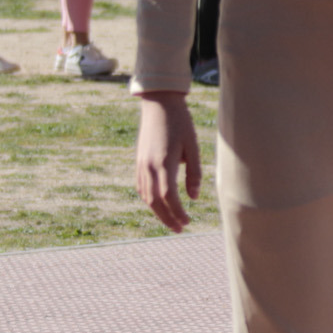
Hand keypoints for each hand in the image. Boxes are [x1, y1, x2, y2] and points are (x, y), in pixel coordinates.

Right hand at [135, 92, 204, 230]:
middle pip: (155, 202)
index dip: (177, 212)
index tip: (187, 222)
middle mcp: (149, 167)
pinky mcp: (139, 161)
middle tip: (179, 229)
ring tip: (170, 221)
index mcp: (164, 163)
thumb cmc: (180, 123)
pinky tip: (157, 205)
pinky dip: (148, 200)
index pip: (169, 197)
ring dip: (157, 212)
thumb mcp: (193, 146)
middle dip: (167, 218)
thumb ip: (194, 173)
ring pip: (146, 196)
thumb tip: (193, 197)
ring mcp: (141, 164)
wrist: (159, 103)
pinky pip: (141, 187)